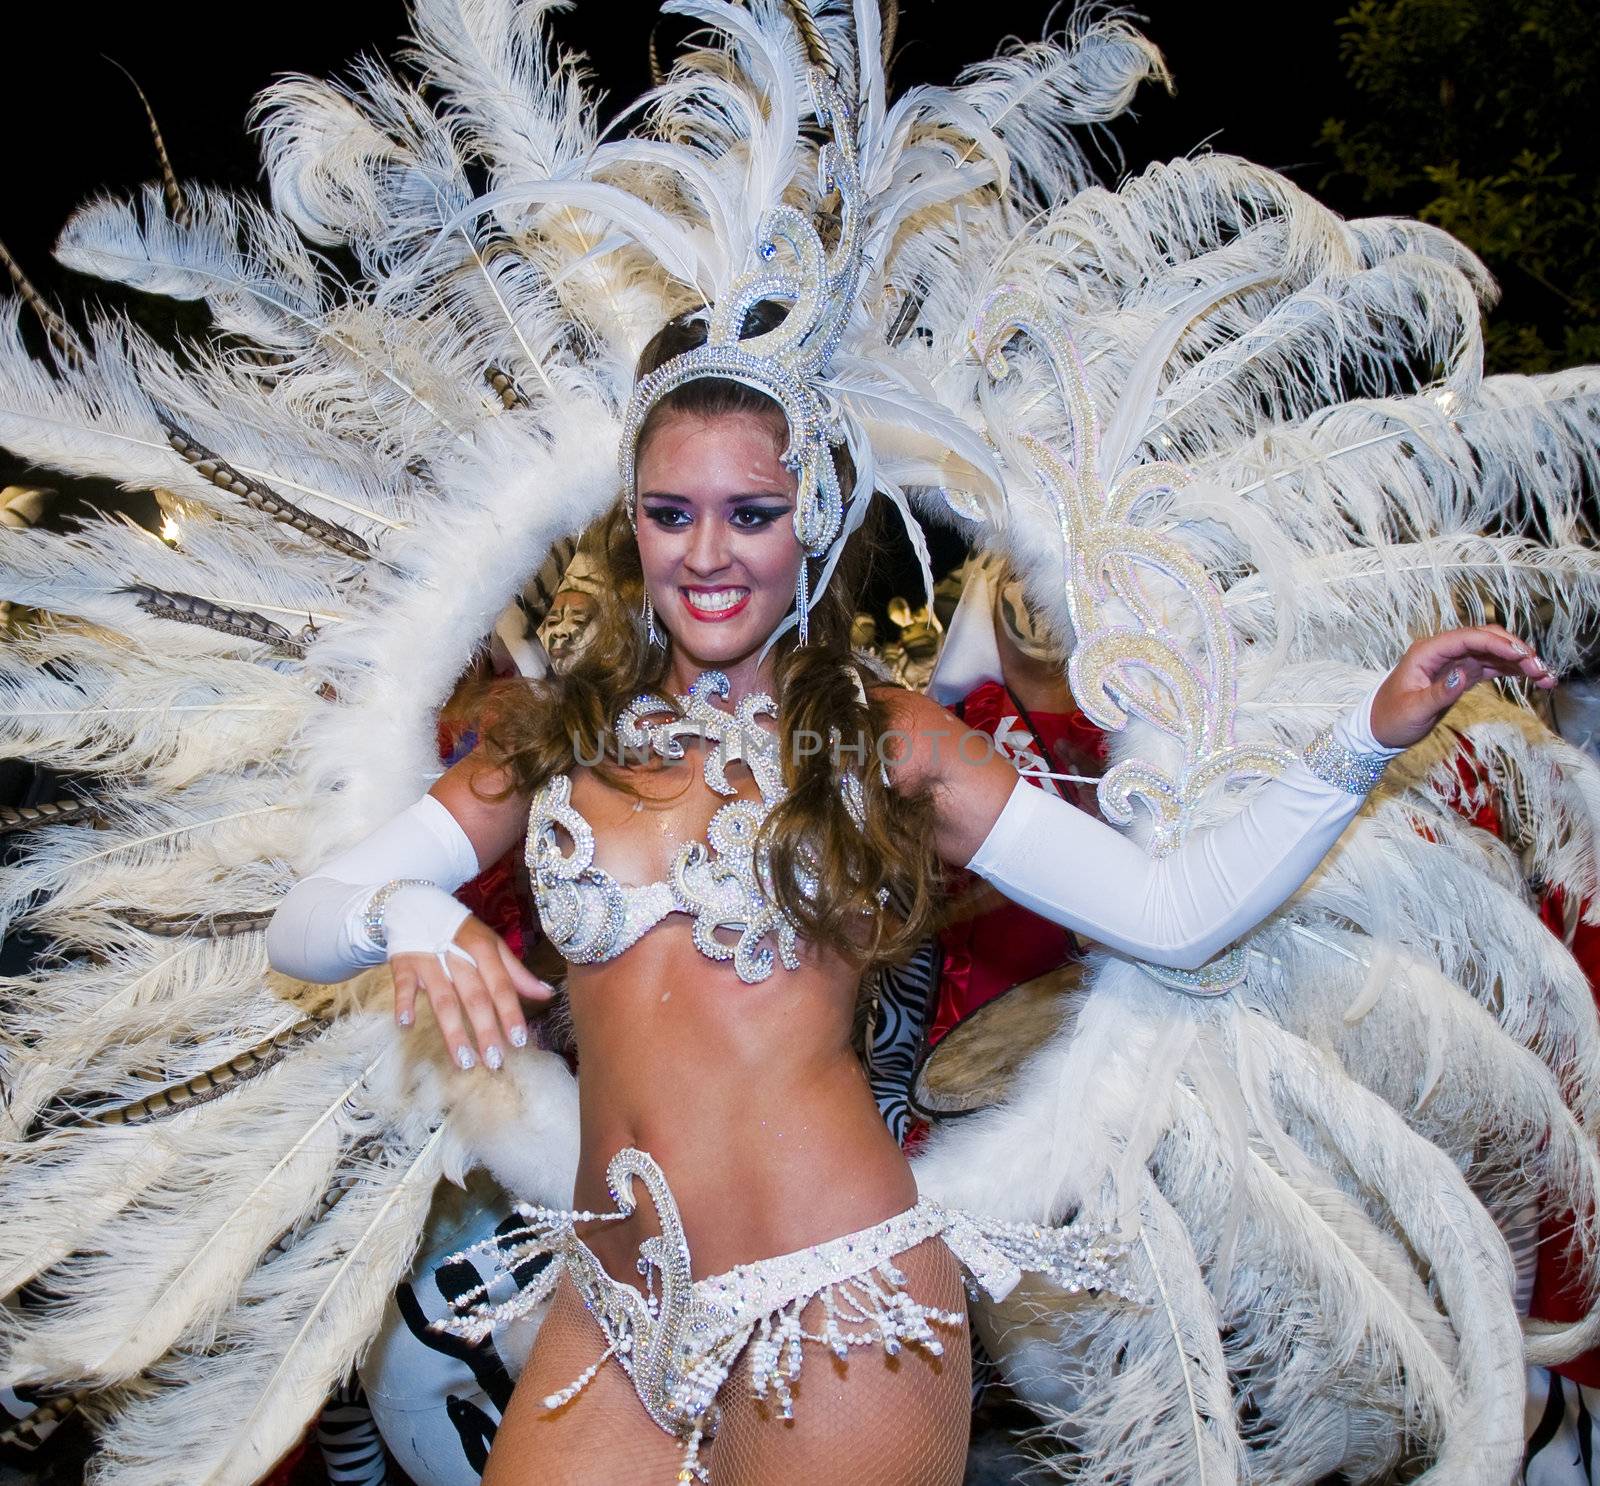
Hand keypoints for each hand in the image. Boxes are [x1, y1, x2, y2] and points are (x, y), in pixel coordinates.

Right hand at [390, 915, 552, 1071]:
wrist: (417, 905)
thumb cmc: (461, 933)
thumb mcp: (491, 946)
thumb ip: (515, 973)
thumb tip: (547, 994)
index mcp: (484, 949)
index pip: (501, 985)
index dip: (510, 1013)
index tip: (519, 1041)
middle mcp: (458, 954)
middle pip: (474, 996)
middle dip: (485, 1030)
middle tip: (494, 1060)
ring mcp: (430, 959)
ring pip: (443, 998)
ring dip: (453, 1030)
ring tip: (464, 1060)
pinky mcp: (404, 963)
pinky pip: (404, 985)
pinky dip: (404, 1003)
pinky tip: (406, 1024)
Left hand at [1369, 624, 1554, 748]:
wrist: (1378, 731)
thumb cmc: (1390, 719)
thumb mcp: (1413, 710)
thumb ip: (1438, 693)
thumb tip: (1462, 675)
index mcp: (1426, 652)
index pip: (1468, 638)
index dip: (1497, 643)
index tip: (1523, 656)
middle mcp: (1441, 652)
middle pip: (1485, 640)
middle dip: (1515, 650)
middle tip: (1541, 669)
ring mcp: (1452, 662)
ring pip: (1492, 653)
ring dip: (1519, 662)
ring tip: (1546, 677)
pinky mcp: (1460, 675)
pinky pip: (1490, 667)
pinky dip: (1511, 671)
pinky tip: (1533, 678)